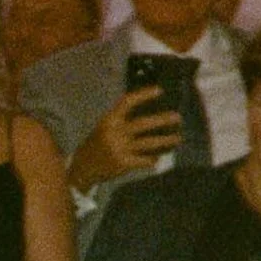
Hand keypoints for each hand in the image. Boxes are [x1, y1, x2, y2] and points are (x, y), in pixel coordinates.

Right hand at [68, 87, 182, 191]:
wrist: (82, 169)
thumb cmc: (97, 144)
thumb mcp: (104, 127)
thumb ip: (122, 120)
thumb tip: (150, 113)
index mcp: (108, 120)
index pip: (127, 102)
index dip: (143, 95)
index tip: (159, 90)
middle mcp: (114, 133)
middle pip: (142, 124)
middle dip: (162, 120)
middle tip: (178, 117)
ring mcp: (119, 149)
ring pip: (148, 143)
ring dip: (165, 140)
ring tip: (177, 138)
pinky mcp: (123, 164)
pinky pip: (144, 160)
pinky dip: (152, 159)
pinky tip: (156, 158)